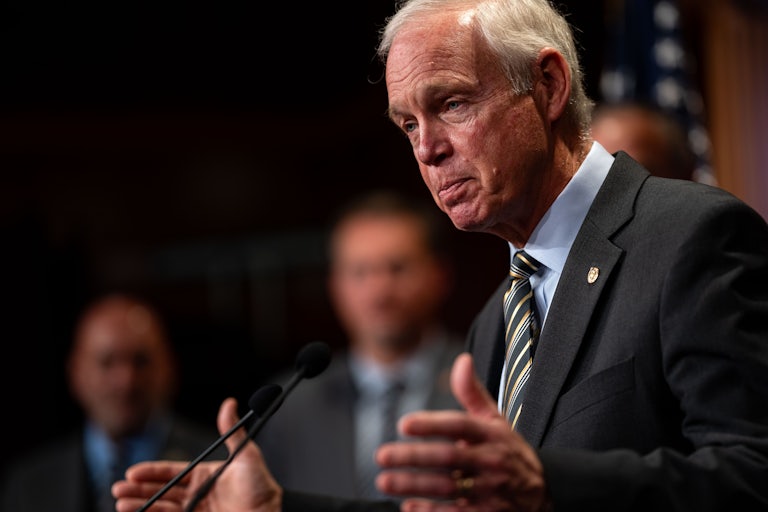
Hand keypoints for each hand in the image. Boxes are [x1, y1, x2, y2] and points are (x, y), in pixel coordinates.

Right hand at [112, 397, 282, 511]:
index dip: (152, 473)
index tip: (133, 472)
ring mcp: (196, 511)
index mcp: (205, 475)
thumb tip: (229, 403)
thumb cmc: (262, 488)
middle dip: (139, 490)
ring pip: (162, 508)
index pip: (172, 472)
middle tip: (119, 489)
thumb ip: (232, 432)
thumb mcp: (246, 456)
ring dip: (141, 505)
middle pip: (162, 491)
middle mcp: (197, 494)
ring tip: (122, 504)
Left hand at [375, 352, 547, 510]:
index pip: (460, 425)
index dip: (432, 424)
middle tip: (382, 455)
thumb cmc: (509, 451)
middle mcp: (491, 461)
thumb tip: (461, 360)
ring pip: (448, 488)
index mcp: (491, 434)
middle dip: (413, 457)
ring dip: (414, 486)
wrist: (545, 492)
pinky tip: (408, 507)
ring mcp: (490, 491)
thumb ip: (472, 392)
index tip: (404, 424)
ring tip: (386, 481)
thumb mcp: (495, 420)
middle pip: (449, 457)